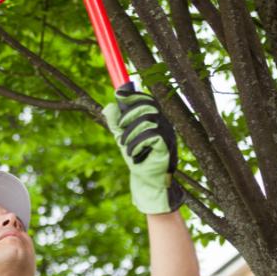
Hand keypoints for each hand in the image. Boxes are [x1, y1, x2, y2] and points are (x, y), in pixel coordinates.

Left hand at [103, 89, 183, 213]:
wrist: (145, 180)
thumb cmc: (136, 158)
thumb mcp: (122, 138)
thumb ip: (116, 123)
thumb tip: (108, 106)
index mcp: (154, 120)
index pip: (147, 100)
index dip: (133, 96)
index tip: (118, 95)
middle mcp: (163, 124)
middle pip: (147, 106)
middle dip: (129, 115)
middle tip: (120, 128)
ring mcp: (167, 134)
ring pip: (146, 120)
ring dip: (130, 134)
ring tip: (126, 147)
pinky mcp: (167, 145)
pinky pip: (151, 135)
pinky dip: (137, 144)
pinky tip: (134, 154)